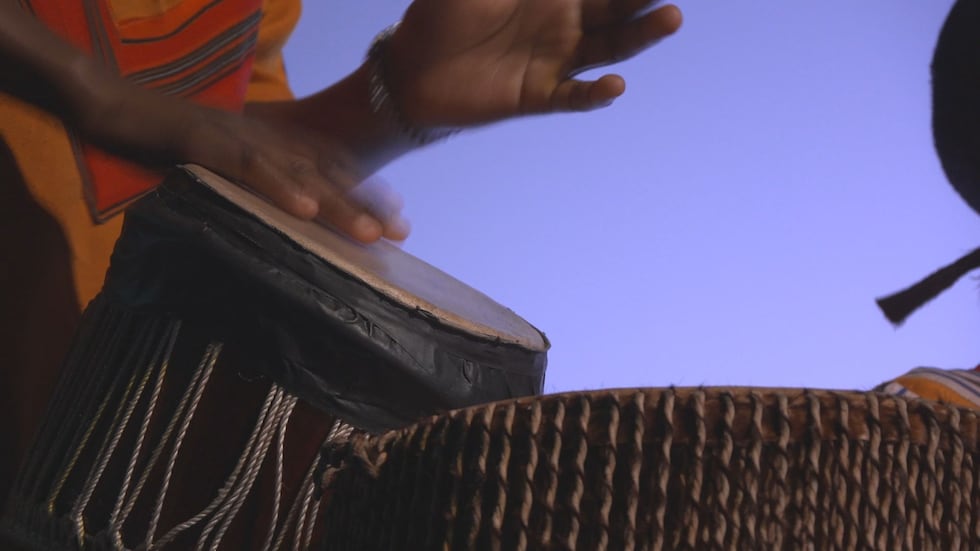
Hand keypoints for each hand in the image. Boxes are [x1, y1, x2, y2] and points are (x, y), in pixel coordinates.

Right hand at [76, 73, 407, 242]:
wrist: (120, 108)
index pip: (330, 169)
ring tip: (368, 232)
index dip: (366, 193)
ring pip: (297, 173)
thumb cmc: (174, 145)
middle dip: (365, 204)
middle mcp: (268, 138)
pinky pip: (249, 167)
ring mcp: (241, 138)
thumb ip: (259, 188)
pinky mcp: (208, 143)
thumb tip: (292, 223)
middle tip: (401, 233)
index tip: (399, 221)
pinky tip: (304, 208)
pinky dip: (279, 187)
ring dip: (335, 203)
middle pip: (325, 174)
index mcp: (275, 143)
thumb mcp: (227, 169)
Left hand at [389, 0, 681, 125]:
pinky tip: (615, 85)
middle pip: (616, 5)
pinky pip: (573, 97)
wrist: (410, 71)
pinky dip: (596, 94)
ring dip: (640, 35)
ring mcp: (555, 60)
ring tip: (671, 17)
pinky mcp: (538, 95)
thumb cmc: (439, 13)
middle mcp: (563, 23)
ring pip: (609, 47)